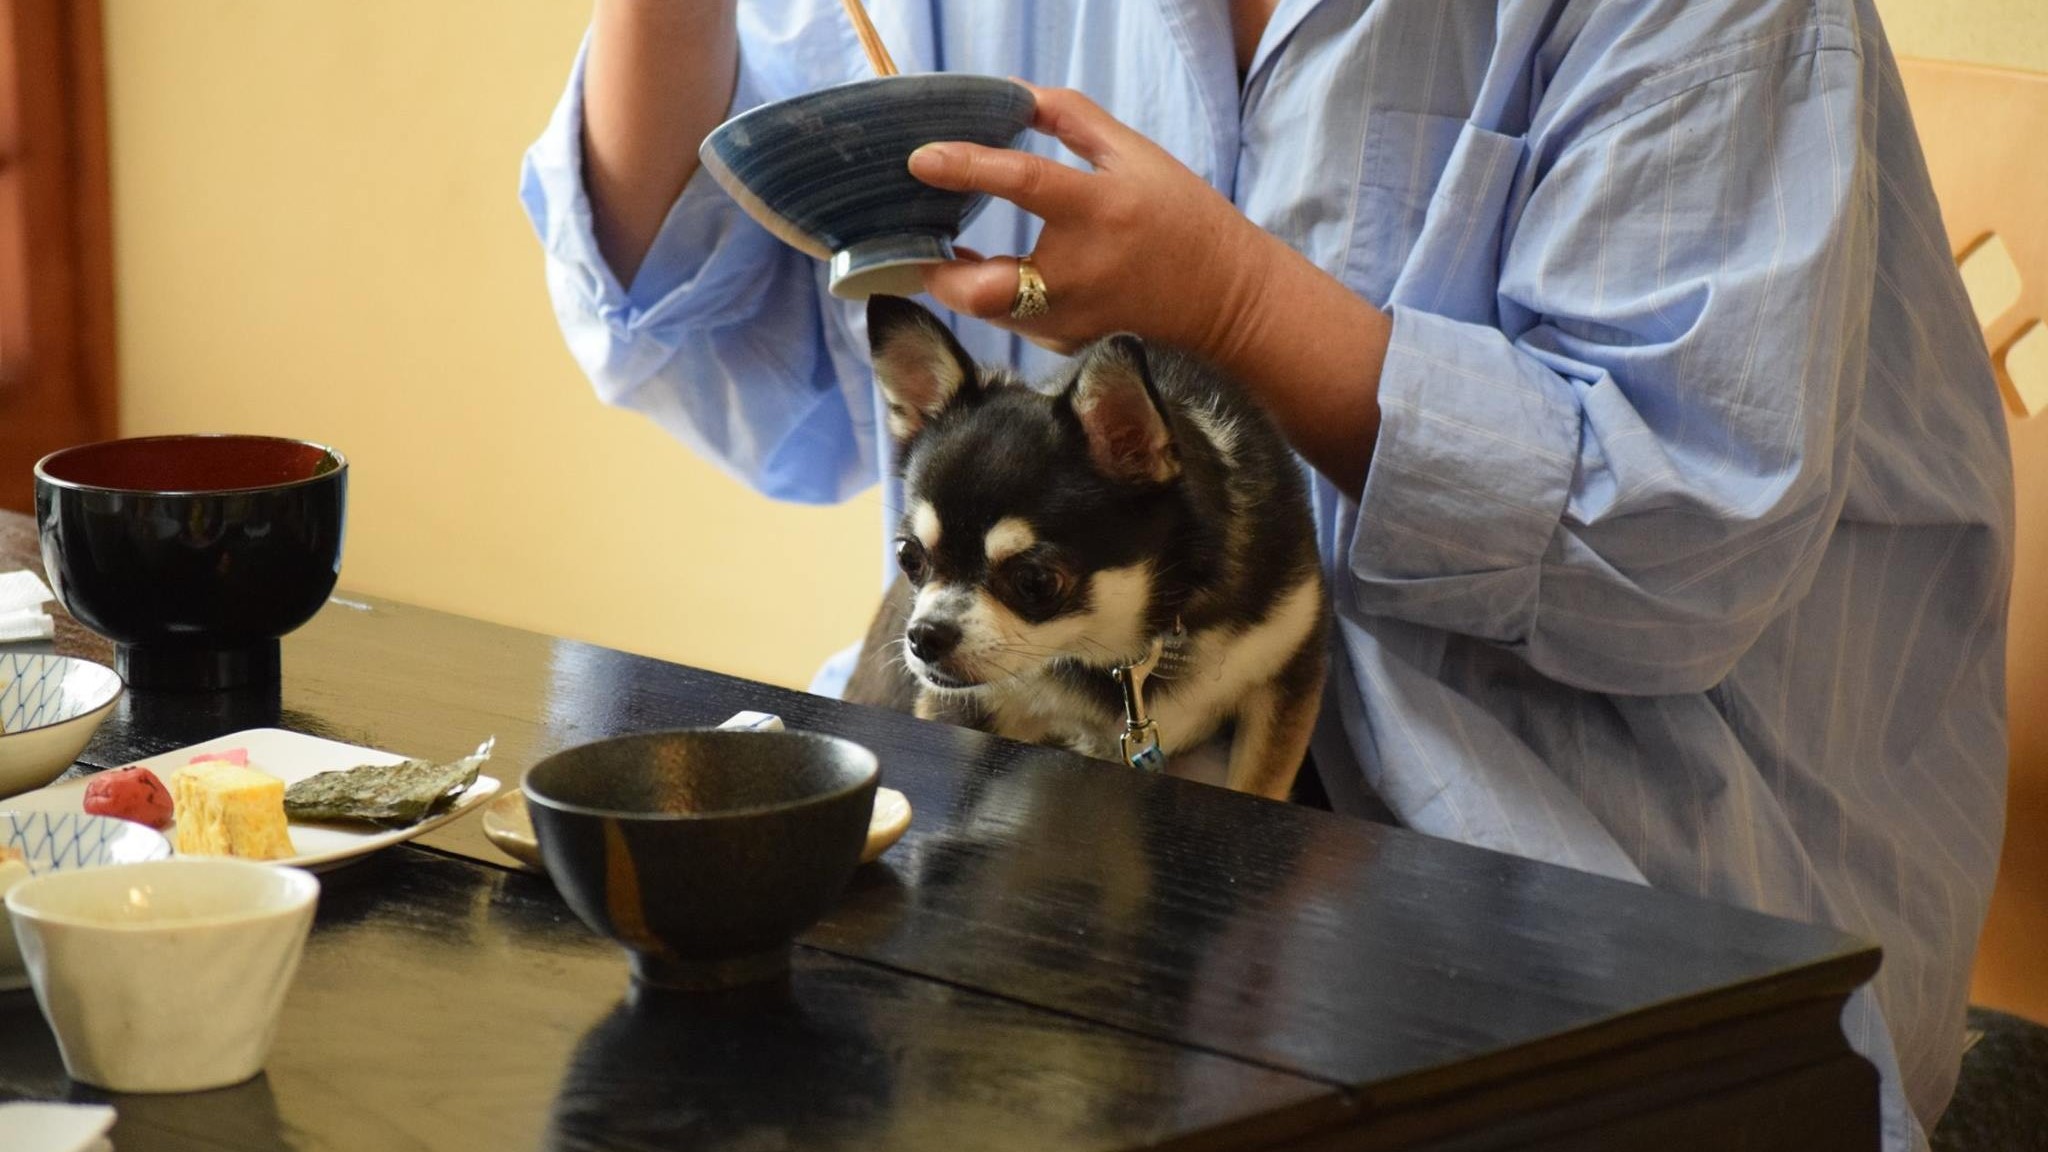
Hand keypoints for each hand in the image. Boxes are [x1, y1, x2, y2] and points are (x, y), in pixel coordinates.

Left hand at [907, 84, 1276, 358]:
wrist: (1224, 297)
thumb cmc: (1180, 217)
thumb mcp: (1136, 154)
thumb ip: (1071, 118)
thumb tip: (1011, 93)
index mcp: (1097, 210)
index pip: (1022, 182)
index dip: (966, 166)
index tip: (920, 158)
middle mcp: (1079, 273)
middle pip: (983, 290)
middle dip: (938, 272)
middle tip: (920, 241)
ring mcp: (1071, 318)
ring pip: (988, 311)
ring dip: (960, 283)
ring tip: (946, 250)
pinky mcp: (1066, 342)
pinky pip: (1011, 321)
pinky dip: (992, 298)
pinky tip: (989, 273)